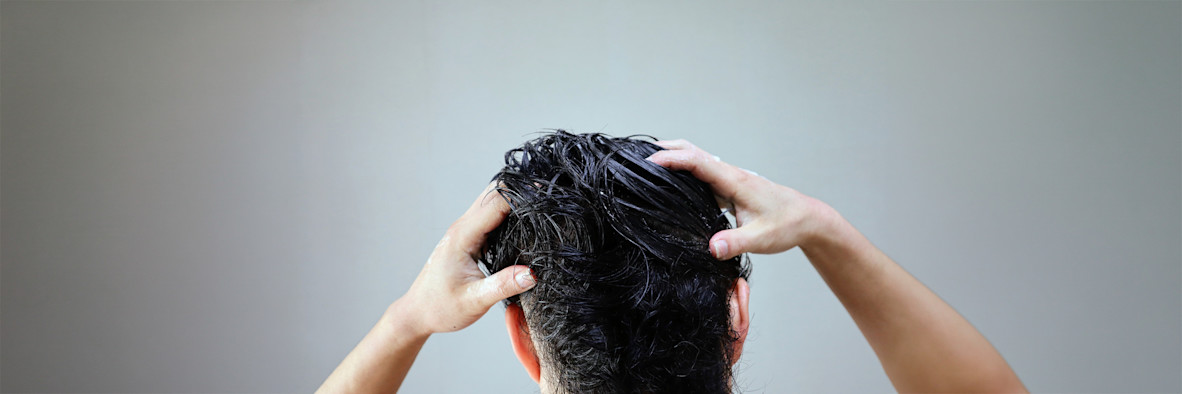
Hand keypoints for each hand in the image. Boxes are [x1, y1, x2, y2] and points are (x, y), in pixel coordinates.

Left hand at [400, 183, 534, 333]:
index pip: (496, 203)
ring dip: (514, 199)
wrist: (417, 313)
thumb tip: (532, 274)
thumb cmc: (440, 308)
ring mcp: (465, 231)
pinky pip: (490, 216)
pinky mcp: (469, 238)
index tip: (547, 193)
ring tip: (542, 204)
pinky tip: (525, 221)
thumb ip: (504, 286)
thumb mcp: (475, 301)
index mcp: (462, 236)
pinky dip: (508, 213)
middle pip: (493, 193)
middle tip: (548, 194)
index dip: (522, 195)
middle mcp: (462, 228)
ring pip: (491, 202)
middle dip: (520, 189)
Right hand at [646, 139, 835, 259]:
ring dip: (674, 156)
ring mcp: (730, 179)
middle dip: (667, 148)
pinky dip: (685, 168)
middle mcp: (730, 175)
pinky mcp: (730, 187)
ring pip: (697, 159)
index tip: (648, 162)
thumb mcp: (761, 239)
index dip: (672, 160)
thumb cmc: (786, 226)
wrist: (807, 219)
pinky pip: (702, 172)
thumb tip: (711, 248)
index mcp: (735, 181)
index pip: (698, 162)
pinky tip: (674, 180)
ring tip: (648, 163)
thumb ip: (735, 243)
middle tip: (638, 153)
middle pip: (694, 151)